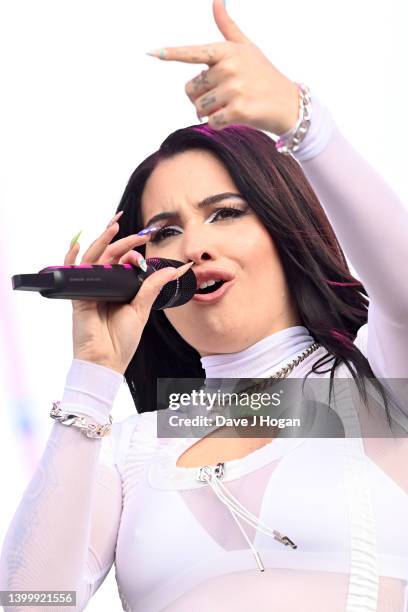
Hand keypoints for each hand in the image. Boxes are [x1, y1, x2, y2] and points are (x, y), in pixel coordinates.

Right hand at [64, 216, 192, 374]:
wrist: (107, 361)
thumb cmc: (122, 340)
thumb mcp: (141, 309)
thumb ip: (153, 287)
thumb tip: (174, 270)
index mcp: (119, 288)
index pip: (125, 262)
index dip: (135, 253)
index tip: (147, 251)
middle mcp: (104, 285)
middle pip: (110, 255)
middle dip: (122, 239)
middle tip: (140, 232)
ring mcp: (90, 289)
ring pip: (94, 258)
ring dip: (102, 240)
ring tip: (114, 226)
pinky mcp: (78, 296)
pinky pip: (72, 273)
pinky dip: (71, 258)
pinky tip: (77, 244)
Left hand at [146, 0, 298, 134]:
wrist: (288, 103)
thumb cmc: (263, 74)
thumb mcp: (246, 48)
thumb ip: (227, 26)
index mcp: (226, 51)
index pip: (194, 53)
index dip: (172, 53)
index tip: (152, 52)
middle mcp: (229, 67)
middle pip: (191, 89)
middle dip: (200, 97)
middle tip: (221, 97)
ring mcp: (234, 89)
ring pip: (199, 108)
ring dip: (209, 112)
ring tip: (228, 106)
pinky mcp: (238, 111)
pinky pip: (212, 122)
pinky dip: (218, 123)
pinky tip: (233, 117)